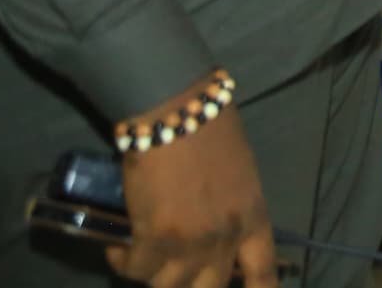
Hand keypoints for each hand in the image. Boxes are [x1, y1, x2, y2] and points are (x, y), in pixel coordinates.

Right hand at [109, 100, 277, 287]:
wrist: (180, 112)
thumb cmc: (213, 131)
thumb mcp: (240, 174)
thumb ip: (233, 208)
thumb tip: (217, 232)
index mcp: (255, 217)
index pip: (263, 273)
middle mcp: (227, 237)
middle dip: (188, 286)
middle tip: (172, 269)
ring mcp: (191, 241)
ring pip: (167, 286)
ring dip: (151, 275)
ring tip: (142, 256)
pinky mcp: (153, 238)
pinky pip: (135, 269)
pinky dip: (122, 262)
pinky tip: (118, 247)